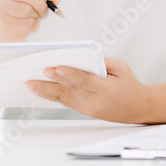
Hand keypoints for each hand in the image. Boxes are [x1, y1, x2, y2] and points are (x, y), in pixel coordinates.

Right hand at [0, 0, 61, 41]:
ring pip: (27, 10)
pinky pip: (25, 24)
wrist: (9, 27)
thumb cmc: (25, 7)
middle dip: (42, 5)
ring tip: (35, 16)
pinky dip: (33, 25)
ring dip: (37, 16)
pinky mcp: (3, 20)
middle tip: (45, 11)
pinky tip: (28, 23)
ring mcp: (1, 5)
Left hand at [26, 58, 153, 122]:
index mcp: (107, 89)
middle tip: (40, 72)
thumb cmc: (129, 85)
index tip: (57, 68)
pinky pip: (64, 102)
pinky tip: (39, 90)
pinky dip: (50, 95)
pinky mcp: (83, 111)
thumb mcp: (122, 68)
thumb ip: (103, 62)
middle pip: (71, 89)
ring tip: (30, 83)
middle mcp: (95, 102)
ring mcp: (88, 108)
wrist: (135, 107)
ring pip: (63, 98)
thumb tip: (82, 55)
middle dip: (54, 80)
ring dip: (45, 90)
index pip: (85, 81)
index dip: (70, 74)